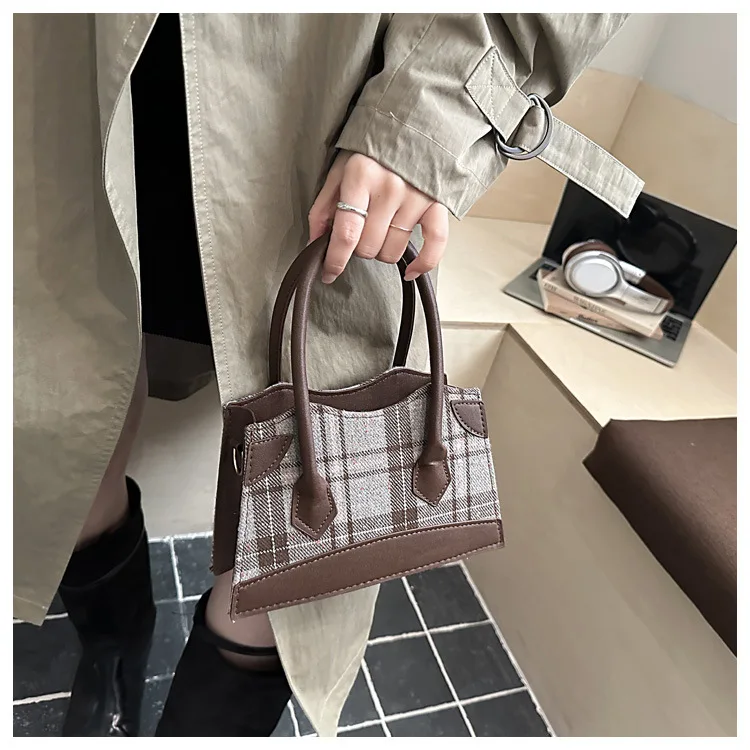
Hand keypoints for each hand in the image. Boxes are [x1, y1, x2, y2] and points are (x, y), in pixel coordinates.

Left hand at [308, 151, 448, 283]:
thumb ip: (324, 206)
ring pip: (393, 251)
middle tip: (361, 232)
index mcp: (360, 177)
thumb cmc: (372, 150)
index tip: (329, 273)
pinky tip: (410, 270)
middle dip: (359, 248)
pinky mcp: (438, 204)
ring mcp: (416, 197)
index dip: (335, 260)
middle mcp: (390, 188)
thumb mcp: (340, 170)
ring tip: (382, 231)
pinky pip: (435, 244)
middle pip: (369, 246)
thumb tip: (315, 242)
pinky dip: (423, 263)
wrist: (413, 125)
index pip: (346, 233)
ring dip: (383, 251)